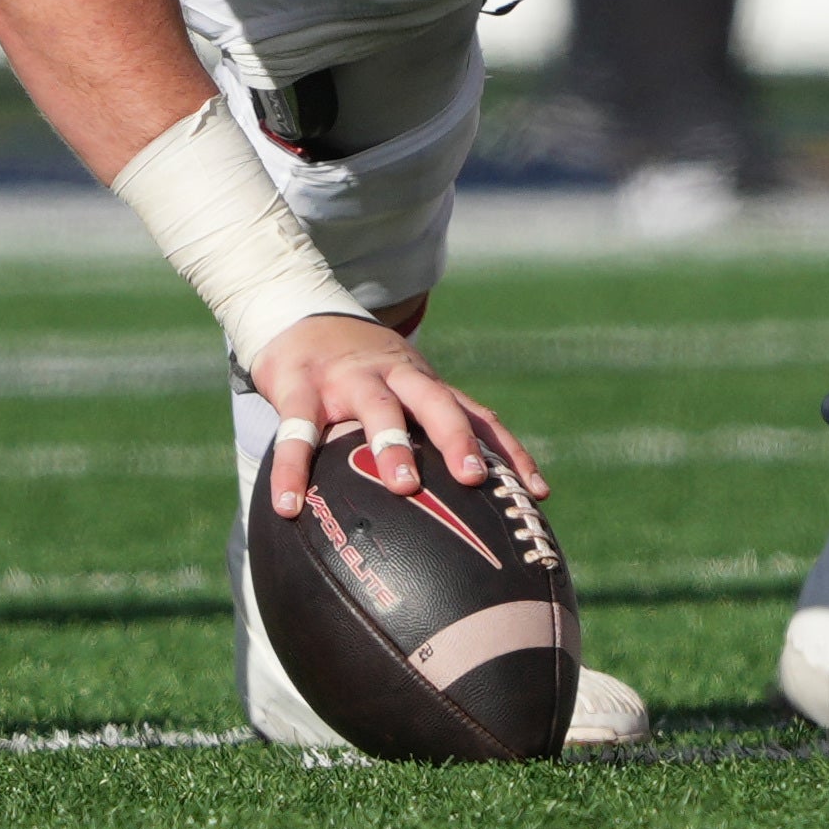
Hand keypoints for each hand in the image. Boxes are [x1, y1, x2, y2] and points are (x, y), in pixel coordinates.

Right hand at [244, 310, 543, 520]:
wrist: (297, 315)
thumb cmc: (360, 371)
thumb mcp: (399, 391)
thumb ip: (424, 437)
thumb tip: (464, 514)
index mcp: (424, 384)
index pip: (478, 416)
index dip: (509, 453)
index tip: (539, 493)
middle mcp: (394, 377)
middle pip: (435, 402)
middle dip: (458, 438)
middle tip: (474, 479)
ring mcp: (348, 380)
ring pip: (377, 408)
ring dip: (393, 445)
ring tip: (405, 488)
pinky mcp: (300, 386)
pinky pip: (297, 431)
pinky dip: (293, 469)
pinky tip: (289, 507)